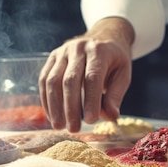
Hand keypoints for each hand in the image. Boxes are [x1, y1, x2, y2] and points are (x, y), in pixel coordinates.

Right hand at [39, 17, 133, 131]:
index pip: (92, 77)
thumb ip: (116, 95)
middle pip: (70, 80)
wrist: (103, 38)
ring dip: (55, 106)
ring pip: (53, 80)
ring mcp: (62, 51)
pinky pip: (44, 79)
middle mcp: (78, 48)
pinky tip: (52, 115)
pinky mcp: (52, 57)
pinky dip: (46, 99)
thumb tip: (110, 116)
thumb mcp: (123, 75)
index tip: (91, 120)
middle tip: (74, 128)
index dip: (90, 100)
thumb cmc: (114, 61)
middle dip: (70, 107)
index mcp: (99, 51)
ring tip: (59, 126)